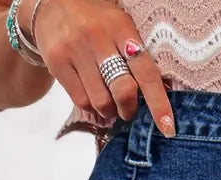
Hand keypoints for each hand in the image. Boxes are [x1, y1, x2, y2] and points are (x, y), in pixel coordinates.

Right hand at [26, 0, 173, 135]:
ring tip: (108, 102)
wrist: (53, 2)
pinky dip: (90, 106)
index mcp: (121, 27)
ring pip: (101, 101)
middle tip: (127, 110)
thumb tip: (151, 98)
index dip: (159, 104)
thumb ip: (135, 56)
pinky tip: (91, 95)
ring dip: (109, 111)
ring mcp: (76, 49)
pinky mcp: (57, 62)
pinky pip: (81, 100)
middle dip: (129, 109)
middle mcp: (99, 37)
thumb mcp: (120, 26)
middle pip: (123, 91)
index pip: (146, 72)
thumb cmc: (96, 20)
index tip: (167, 128)